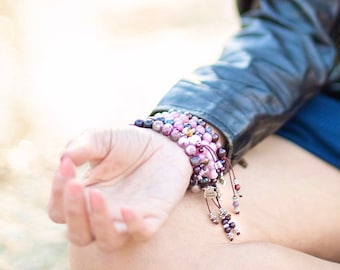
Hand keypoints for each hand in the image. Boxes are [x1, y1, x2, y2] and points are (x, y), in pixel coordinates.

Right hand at [48, 126, 191, 250]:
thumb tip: (65, 158)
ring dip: (98, 223)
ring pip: (108, 241)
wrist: (164, 143)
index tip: (66, 166)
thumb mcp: (103, 138)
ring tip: (98, 195)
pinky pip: (142, 233)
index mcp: (86, 197)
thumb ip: (83, 145)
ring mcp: (128, 218)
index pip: (60, 210)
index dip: (58, 193)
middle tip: (76, 185)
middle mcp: (104, 214)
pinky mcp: (153, 217)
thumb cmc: (129, 143)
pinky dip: (133, 226)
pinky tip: (128, 209)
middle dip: (73, 212)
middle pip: (79, 234)